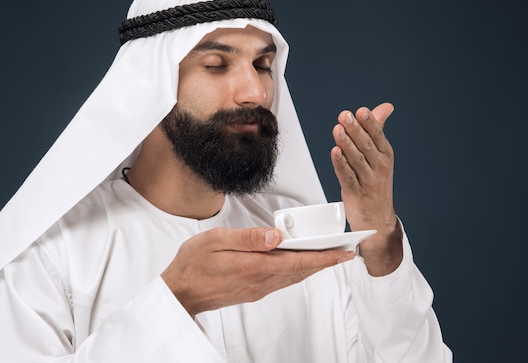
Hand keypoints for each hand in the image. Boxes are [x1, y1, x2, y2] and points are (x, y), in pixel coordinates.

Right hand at [161, 227, 354, 315]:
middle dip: (326, 262)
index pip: (297, 262)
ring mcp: (257, 288)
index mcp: (253, 266)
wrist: (180, 292)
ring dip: (314, 267)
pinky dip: (298, 271)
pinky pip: (283, 281)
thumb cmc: (193, 264)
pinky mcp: (253, 290)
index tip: (344, 253)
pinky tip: (301, 264)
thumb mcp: (215, 242)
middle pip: (301, 271)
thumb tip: (276, 235)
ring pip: (294, 277)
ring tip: (331, 256)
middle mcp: (260, 281)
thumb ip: (247, 238)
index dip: (324, 258)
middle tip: (347, 252)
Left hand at [330, 102, 401, 274]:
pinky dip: (340, 164)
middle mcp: (379, 167)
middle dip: (355, 129)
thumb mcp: (380, 156)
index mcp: (385, 155)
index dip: (369, 123)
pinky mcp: (356, 193)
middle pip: (365, 145)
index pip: (377, 135)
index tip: (361, 111)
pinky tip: (335, 152)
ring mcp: (368, 180)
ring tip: (338, 130)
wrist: (377, 219)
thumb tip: (385, 107)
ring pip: (356, 159)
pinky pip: (347, 176)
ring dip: (346, 143)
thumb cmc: (376, 183)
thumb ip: (377, 129)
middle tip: (345, 115)